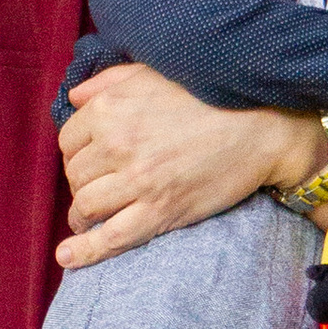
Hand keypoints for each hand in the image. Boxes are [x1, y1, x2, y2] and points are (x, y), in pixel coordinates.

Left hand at [59, 66, 322, 266]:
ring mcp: (138, 182)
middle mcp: (117, 145)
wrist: (260, 126)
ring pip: (86, 206)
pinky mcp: (160, 212)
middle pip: (75, 175)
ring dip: (83, 214)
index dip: (77, 152)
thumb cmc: (209, 95)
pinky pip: (110, 238)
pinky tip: (67, 256)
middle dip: (82, 182)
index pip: (69, 140)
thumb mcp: (153, 72)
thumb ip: (108, 81)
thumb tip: (75, 98)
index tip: (91, 159)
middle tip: (100, 184)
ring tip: (89, 216)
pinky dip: (84, 251)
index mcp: (110, 109)